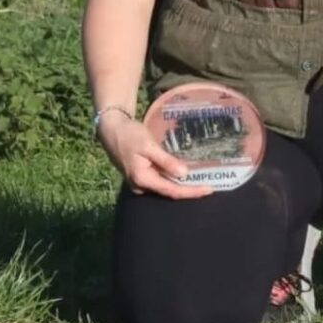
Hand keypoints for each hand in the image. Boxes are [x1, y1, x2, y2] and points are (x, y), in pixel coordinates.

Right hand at [97, 114, 213, 198]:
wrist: (112, 130)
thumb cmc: (130, 135)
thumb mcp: (149, 146)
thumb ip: (165, 161)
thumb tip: (184, 174)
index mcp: (142, 179)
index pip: (172, 191)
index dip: (191, 192)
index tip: (209, 190)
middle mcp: (141, 186)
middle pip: (170, 192)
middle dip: (189, 191)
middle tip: (210, 187)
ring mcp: (140, 183)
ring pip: (165, 187)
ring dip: (183, 186)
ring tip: (202, 182)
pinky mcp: (142, 177)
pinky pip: (161, 181)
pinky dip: (174, 179)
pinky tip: (186, 176)